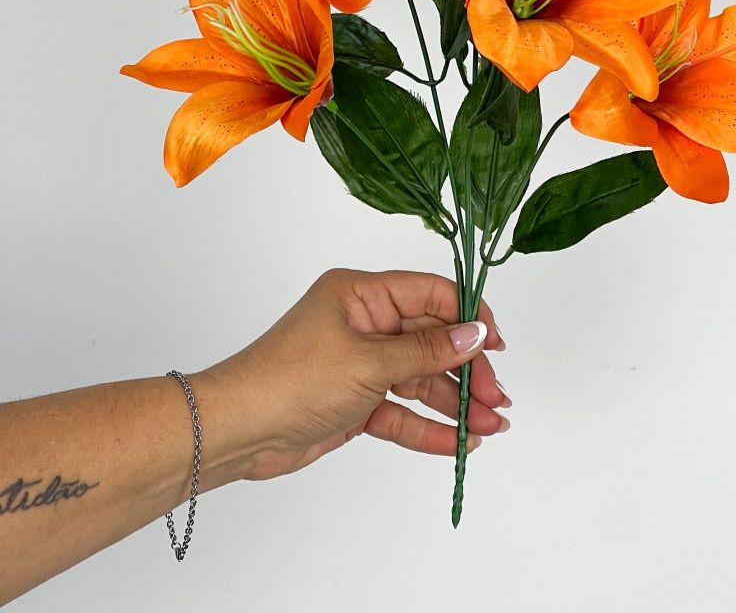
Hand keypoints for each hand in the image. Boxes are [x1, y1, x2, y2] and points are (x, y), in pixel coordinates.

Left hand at [194, 268, 509, 481]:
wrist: (236, 432)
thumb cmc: (291, 380)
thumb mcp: (368, 362)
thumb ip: (427, 352)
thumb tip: (476, 333)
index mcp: (363, 294)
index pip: (431, 295)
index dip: (469, 316)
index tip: (497, 345)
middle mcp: (365, 323)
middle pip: (432, 341)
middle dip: (467, 371)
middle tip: (496, 399)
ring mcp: (361, 364)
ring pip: (421, 380)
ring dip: (454, 403)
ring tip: (489, 426)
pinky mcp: (356, 401)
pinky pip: (402, 410)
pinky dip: (428, 426)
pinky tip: (458, 441)